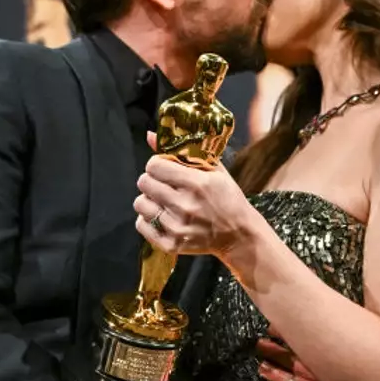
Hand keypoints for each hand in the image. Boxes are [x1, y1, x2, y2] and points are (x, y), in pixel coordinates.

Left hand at [134, 139, 259, 258]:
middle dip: (152, 180)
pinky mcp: (171, 244)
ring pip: (140, 203)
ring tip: (163, 202)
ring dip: (149, 200)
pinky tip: (163, 217)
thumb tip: (150, 136)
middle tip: (163, 185)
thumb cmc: (228, 198)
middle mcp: (185, 205)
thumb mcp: (214, 170)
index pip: (154, 166)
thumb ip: (182, 152)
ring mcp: (177, 227)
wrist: (239, 235)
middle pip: (144, 182)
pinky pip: (141, 225)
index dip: (157, 164)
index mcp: (197, 183)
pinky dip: (148, 220)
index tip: (164, 168)